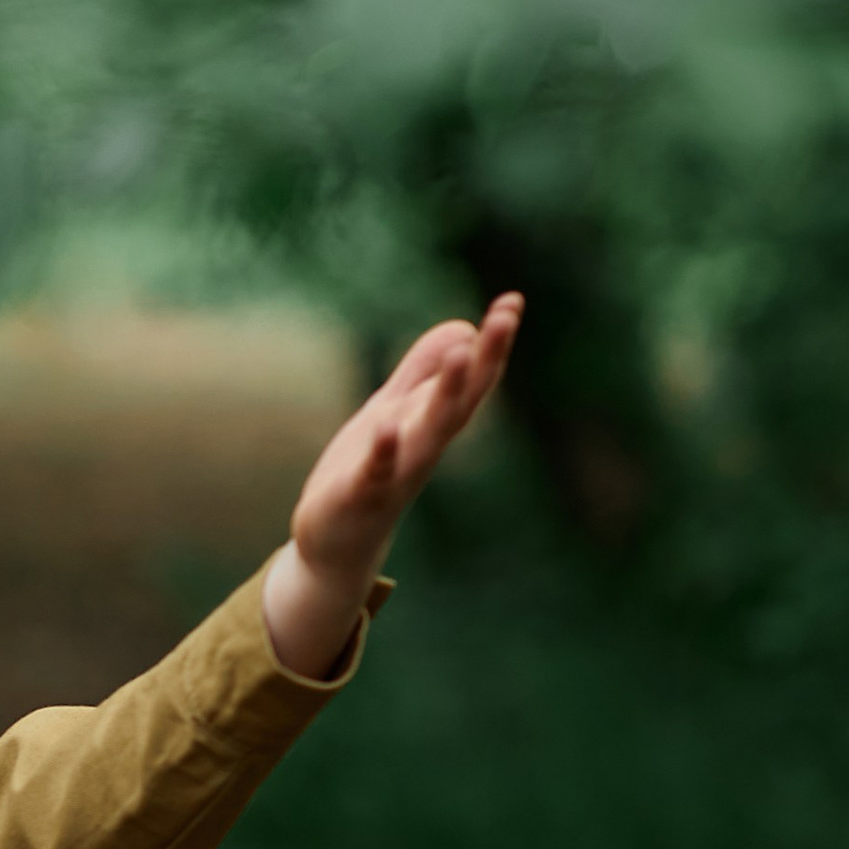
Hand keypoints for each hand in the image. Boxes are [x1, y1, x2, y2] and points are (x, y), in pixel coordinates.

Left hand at [263, 292, 520, 677]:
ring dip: (446, 397)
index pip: (470, 381)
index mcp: (431, 426)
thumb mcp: (391, 412)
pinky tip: (385, 427)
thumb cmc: (367, 474)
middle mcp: (424, 449)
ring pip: (427, 435)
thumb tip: (463, 327)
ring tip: (463, 355)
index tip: (513, 301)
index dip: (493, 344)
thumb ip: (420, 372)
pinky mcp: (359, 497)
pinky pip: (375, 474)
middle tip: (506, 318)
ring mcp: (395, 474)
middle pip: (460, 403)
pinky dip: (382, 453)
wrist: (336, 546)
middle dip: (484, 361)